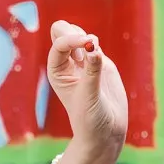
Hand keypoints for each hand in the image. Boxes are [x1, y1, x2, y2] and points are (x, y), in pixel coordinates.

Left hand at [46, 20, 128, 146]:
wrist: (106, 131)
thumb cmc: (90, 119)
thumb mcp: (89, 96)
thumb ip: (93, 72)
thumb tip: (94, 48)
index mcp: (57, 72)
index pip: (60, 45)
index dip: (72, 39)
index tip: (89, 43)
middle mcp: (68, 64)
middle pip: (62, 31)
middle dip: (73, 32)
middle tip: (88, 42)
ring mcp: (84, 62)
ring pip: (78, 34)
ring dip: (86, 37)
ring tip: (95, 52)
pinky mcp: (101, 64)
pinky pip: (94, 44)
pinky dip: (96, 44)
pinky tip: (99, 55)